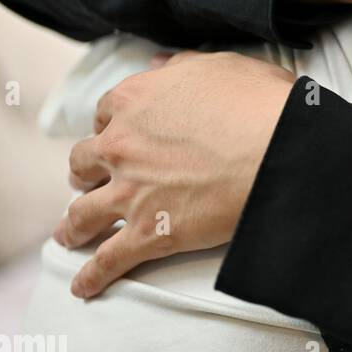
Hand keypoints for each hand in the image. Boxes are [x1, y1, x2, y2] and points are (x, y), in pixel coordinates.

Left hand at [52, 52, 293, 297]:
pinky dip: (93, 276)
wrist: (280, 151)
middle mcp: (121, 144)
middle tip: (90, 183)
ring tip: (70, 236)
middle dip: (86, 173)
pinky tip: (84, 286)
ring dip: (74, 226)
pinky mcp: (149, 231)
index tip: (115, 137)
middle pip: (85, 162)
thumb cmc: (262, 106)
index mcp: (136, 100)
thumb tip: (164, 65)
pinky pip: (109, 259)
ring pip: (84, 212)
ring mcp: (131, 190)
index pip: (106, 114)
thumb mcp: (224, 67)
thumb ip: (185, 66)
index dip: (110, 128)